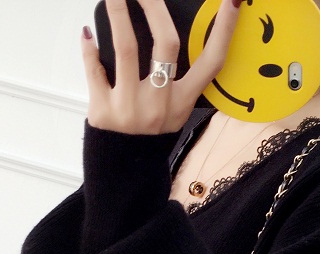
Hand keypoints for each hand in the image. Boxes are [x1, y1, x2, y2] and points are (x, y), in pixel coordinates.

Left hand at [82, 0, 242, 134]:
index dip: (224, 31)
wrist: (124, 170)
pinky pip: (94, 70)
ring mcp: (130, 108)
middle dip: (153, 5)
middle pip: (165, 43)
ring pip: (125, 48)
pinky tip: (88, 33)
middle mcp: (159, 105)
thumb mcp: (174, 110)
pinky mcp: (103, 111)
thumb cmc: (150, 130)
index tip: (231, 0)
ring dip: (118, 12)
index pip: (211, 63)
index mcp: (182, 102)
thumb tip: (165, 29)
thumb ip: (178, 79)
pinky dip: (89, 48)